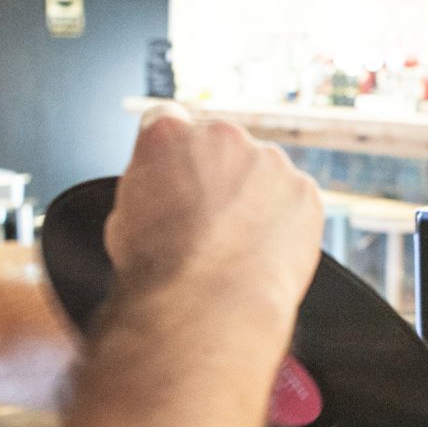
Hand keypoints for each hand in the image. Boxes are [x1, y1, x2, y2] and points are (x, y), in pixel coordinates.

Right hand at [104, 102, 323, 326]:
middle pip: (222, 146)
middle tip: (211, 221)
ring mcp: (269, 161)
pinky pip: (295, 200)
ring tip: (239, 244)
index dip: (173, 153)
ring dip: (255, 197)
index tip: (178, 175)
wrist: (208, 305)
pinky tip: (265, 252)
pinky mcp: (304, 191)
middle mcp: (222, 136)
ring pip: (262, 172)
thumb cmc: (160, 271)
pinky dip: (286, 222)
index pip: (168, 121)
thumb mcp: (124, 218)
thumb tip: (158, 190)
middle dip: (219, 175)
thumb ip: (148, 185)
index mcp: (168, 135)